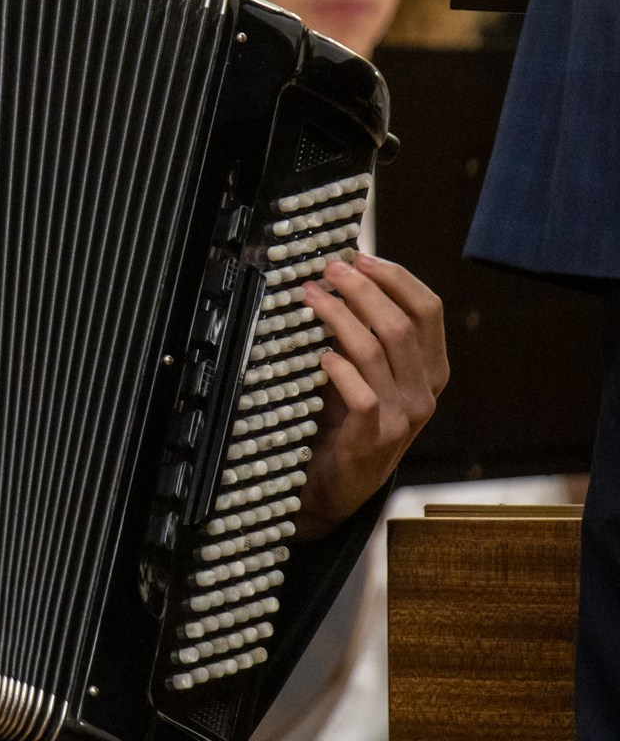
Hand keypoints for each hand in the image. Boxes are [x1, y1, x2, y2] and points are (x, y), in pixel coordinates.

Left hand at [295, 251, 448, 537]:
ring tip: (311, 296)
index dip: (396, 277)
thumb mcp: (367, 373)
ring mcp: (404, 416)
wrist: (339, 484)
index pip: (429, 310)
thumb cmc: (348, 420)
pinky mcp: (375, 438)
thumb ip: (363, 333)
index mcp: (430, 369)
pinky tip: (320, 355)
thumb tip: (338, 277)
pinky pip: (362, 394)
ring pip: (378, 351)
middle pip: (402, 324)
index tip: (361, 255)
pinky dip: (339, 368)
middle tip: (329, 269)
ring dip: (340, 316)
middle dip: (363, 289)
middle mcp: (425, 391)